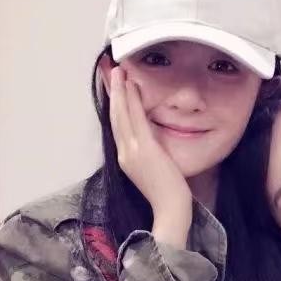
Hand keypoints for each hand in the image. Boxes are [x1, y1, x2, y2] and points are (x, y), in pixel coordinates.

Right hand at [107, 65, 191, 246]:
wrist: (171, 210)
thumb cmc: (168, 193)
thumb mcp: (154, 170)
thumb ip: (149, 155)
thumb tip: (152, 142)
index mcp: (125, 158)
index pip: (117, 125)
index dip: (114, 104)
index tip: (112, 86)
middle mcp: (124, 153)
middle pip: (114, 116)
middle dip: (112, 91)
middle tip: (110, 69)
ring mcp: (132, 151)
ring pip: (122, 114)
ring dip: (120, 90)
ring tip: (119, 70)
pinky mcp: (144, 149)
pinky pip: (135, 119)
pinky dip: (131, 101)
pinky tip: (132, 86)